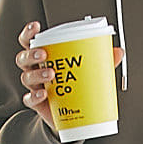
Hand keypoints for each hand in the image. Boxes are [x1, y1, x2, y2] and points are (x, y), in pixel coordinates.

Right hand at [17, 20, 125, 136]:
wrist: (73, 116)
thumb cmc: (75, 87)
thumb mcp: (87, 71)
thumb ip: (101, 61)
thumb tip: (118, 52)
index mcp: (44, 58)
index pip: (29, 42)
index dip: (29, 33)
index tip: (36, 27)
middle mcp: (36, 70)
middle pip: (24, 58)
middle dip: (32, 54)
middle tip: (44, 54)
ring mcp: (35, 87)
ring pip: (26, 77)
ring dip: (36, 74)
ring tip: (50, 74)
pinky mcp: (37, 104)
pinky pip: (29, 99)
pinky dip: (34, 96)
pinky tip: (44, 94)